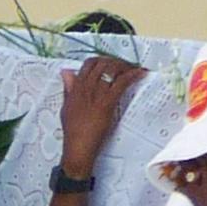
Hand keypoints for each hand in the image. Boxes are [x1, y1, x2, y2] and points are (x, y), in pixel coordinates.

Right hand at [59, 54, 145, 176]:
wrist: (78, 145)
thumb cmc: (73, 130)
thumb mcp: (66, 106)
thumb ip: (68, 88)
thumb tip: (66, 72)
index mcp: (75, 88)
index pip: (88, 64)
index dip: (102, 60)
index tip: (110, 64)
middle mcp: (86, 87)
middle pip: (103, 64)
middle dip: (116, 62)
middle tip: (125, 66)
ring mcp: (97, 93)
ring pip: (113, 70)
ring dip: (126, 66)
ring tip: (134, 69)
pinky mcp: (108, 101)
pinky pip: (122, 82)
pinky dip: (134, 75)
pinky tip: (140, 73)